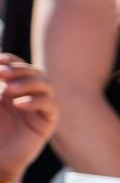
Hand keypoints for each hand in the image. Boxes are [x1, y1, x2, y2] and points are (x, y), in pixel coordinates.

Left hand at [0, 55, 56, 182]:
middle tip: (2, 73)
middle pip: (34, 72)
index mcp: (13, 87)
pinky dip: (36, 101)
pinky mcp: (47, 121)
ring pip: (46, 84)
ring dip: (28, 82)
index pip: (18, 66)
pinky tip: (19, 105)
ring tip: (9, 90)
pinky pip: (51, 105)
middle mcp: (28, 94)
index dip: (11, 60)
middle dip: (19, 70)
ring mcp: (39, 107)